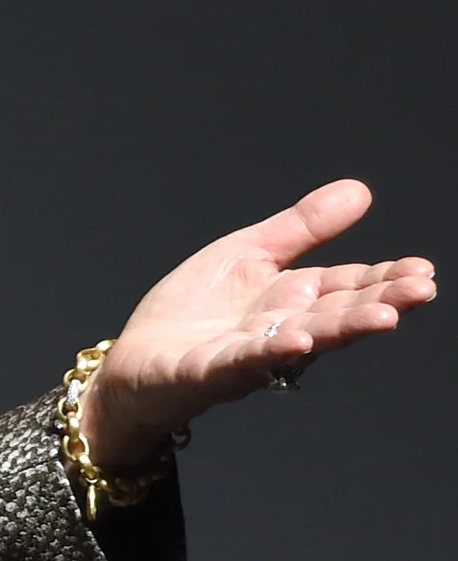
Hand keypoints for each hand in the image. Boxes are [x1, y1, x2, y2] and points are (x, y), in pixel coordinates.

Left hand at [78, 179, 435, 468]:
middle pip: (335, 315)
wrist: (137, 359)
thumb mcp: (248, 253)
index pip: (346, 286)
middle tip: (420, 291)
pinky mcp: (208, 370)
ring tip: (382, 317)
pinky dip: (268, 353)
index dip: (384, 279)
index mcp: (291, 299)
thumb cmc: (195, 309)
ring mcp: (248, 353)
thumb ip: (302, 228)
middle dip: (379, 303)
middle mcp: (280, 329)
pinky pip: (243, 362)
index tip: (423, 272)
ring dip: (341, 330)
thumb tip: (360, 190)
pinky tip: (295, 341)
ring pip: (301, 341)